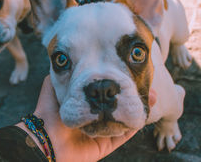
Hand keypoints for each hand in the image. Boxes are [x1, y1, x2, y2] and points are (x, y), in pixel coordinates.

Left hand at [18, 75, 156, 161]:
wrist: (47, 139)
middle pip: (119, 103)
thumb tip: (65, 56)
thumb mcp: (53, 86)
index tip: (130, 68)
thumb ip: (62, 73)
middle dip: (133, 92)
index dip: (119, 80)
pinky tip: (146, 110)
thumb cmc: (48, 112)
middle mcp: (94, 116)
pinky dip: (136, 123)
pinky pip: (125, 134)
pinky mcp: (106, 144)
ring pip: (126, 117)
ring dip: (139, 105)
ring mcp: (102, 130)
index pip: (106, 90)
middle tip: (145, 80)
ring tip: (153, 93)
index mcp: (84, 103)